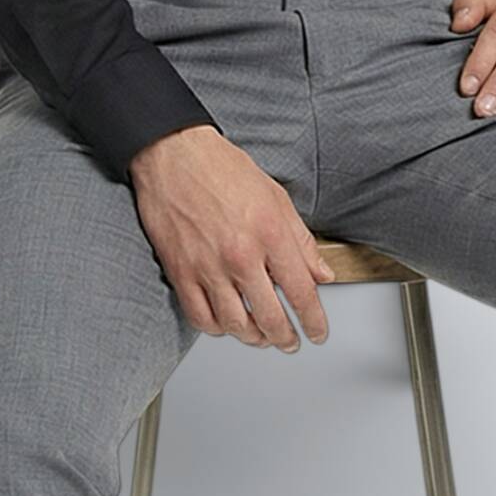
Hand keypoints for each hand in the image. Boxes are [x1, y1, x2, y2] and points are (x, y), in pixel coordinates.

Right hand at [128, 125, 335, 351]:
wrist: (174, 153)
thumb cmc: (222, 168)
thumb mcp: (275, 195)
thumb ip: (301, 239)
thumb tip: (321, 273)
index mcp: (269, 233)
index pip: (301, 292)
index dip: (314, 320)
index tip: (318, 332)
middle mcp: (241, 255)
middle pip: (271, 318)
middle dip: (287, 338)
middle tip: (291, 342)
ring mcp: (208, 267)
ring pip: (236, 326)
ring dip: (254, 339)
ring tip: (262, 337)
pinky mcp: (180, 272)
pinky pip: (201, 318)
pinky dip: (217, 329)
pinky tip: (227, 324)